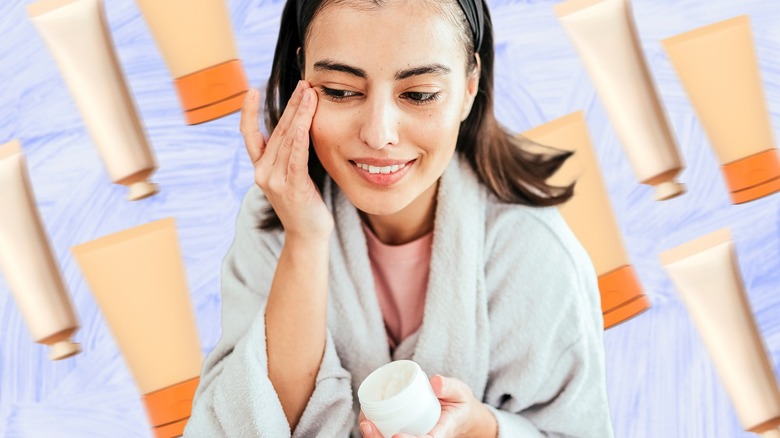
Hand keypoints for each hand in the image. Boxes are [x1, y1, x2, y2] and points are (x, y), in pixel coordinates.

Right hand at [240, 81, 333, 241]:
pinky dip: (301, 138)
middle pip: (278, 131)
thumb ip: (287, 154)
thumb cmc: (303, 203)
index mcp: (260, 168)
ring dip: (300, 114)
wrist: (308, 235)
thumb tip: (295, 127)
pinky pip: (296, 157)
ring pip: (289, 140)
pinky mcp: (293, 188)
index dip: (249, 112)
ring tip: (310, 94)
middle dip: (292, 105)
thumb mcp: (290, 175)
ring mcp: (275, 181)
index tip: (252, 90)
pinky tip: (305, 122)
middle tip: (303, 83)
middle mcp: (263, 172)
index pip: (250, 134)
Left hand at [358, 375, 496, 437]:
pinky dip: (376, 429)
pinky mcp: (406, 431)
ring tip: (364, 422)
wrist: (460, 414)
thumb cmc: (459, 403)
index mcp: (440, 433)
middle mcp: (425, 437)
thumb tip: (435, 381)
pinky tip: (366, 419)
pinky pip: (388, 434)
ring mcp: (414, 436)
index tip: (396, 436)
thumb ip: (449, 386)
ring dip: (375, 436)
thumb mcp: (460, 392)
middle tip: (368, 425)